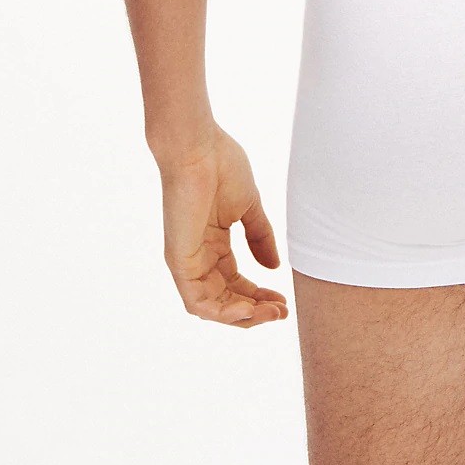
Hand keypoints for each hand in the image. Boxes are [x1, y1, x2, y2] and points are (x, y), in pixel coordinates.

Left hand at [157, 125, 288, 326]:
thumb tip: (274, 267)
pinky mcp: (179, 262)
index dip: (260, 296)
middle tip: (282, 312)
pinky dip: (222, 312)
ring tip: (270, 313)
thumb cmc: (221, 166)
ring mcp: (188, 262)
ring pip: (213, 307)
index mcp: (213, 245)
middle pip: (227, 300)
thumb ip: (260, 237)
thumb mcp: (249, 207)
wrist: (198, 147)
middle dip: (256, 310)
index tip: (285, 301)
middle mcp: (199, 258)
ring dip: (243, 317)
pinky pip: (197, 302)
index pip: (236, 283)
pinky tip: (248, 309)